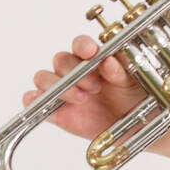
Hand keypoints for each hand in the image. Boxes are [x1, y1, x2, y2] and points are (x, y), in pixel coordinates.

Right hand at [22, 35, 147, 138]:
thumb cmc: (134, 96)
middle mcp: (75, 71)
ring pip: (44, 78)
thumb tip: (108, 61)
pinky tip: (48, 105)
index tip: (91, 52)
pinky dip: (34, 101)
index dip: (82, 46)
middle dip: (74, 71)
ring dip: (58, 86)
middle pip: (60, 61)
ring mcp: (63, 90)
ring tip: (82, 98)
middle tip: (95, 86)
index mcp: (94, 58)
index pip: (80, 45)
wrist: (135, 125)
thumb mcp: (133, 82)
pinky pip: (34, 102)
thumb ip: (121, 71)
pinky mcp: (56, 110)